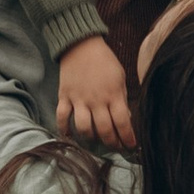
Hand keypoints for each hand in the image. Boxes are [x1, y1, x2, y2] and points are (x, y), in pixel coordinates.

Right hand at [56, 34, 135, 149]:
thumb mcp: (120, 77)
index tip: (131, 146)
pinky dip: (64, 128)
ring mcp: (79, 99)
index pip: (122, 123)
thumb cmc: (104, 61)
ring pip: (84, 128)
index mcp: (113, 94)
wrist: (81, 45)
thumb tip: (125, 118)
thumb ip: (122, 98)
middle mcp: (96, 100)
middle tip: (116, 148)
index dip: (128, 138)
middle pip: (104, 130)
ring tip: (96, 141)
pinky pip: (62, 117)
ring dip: (90, 139)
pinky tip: (69, 135)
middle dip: (112, 144)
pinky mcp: (64, 96)